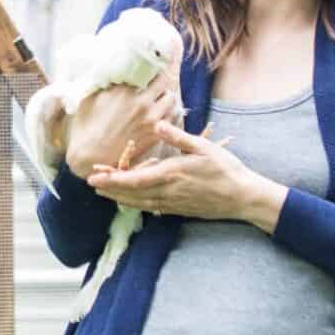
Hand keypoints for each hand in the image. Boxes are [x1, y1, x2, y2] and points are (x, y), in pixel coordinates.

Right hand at [64, 66, 181, 179]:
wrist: (91, 157)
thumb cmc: (86, 127)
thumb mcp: (89, 98)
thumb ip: (103, 82)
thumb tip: (110, 68)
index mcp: (124, 90)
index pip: (147, 68)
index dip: (151, 63)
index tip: (152, 61)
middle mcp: (141, 102)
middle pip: (163, 80)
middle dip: (160, 77)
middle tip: (157, 78)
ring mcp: (151, 118)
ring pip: (170, 98)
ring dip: (166, 94)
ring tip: (159, 96)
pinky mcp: (155, 133)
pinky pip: (172, 116)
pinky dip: (169, 111)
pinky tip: (161, 111)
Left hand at [88, 117, 284, 230]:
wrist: (243, 197)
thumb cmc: (225, 169)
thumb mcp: (203, 147)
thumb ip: (178, 136)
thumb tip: (157, 125)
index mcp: (170, 174)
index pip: (133, 180)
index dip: (111, 180)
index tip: (93, 178)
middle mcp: (168, 192)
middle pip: (131, 194)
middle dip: (110, 190)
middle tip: (92, 186)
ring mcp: (173, 203)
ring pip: (140, 203)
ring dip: (120, 198)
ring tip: (105, 194)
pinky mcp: (179, 209)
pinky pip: (152, 208)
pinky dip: (137, 204)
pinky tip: (132, 202)